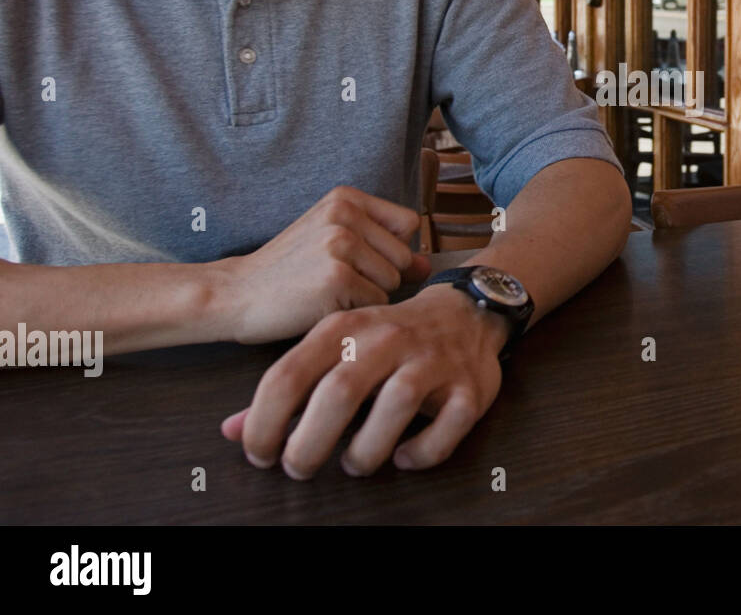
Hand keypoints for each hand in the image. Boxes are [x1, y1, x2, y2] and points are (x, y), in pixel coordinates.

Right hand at [212, 186, 432, 344]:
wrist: (235, 294)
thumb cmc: (288, 272)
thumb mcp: (334, 244)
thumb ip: (384, 248)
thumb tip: (425, 265)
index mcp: (346, 198)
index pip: (409, 224)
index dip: (393, 250)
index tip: (360, 260)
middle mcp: (345, 214)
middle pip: (404, 257)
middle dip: (380, 277)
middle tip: (335, 278)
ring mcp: (341, 244)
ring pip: (392, 283)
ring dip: (366, 296)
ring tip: (327, 289)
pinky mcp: (337, 278)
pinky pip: (375, 304)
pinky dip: (353, 311)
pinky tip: (321, 303)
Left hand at [220, 283, 510, 477]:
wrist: (465, 313)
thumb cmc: (388, 338)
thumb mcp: (333, 349)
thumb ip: (287, 390)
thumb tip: (232, 431)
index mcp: (346, 327)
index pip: (288, 375)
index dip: (264, 423)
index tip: (260, 453)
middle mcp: (389, 338)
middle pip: (339, 392)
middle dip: (309, 443)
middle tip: (299, 467)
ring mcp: (433, 362)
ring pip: (396, 405)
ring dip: (366, 450)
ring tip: (353, 465)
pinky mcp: (469, 387)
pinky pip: (447, 426)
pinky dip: (422, 452)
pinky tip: (404, 457)